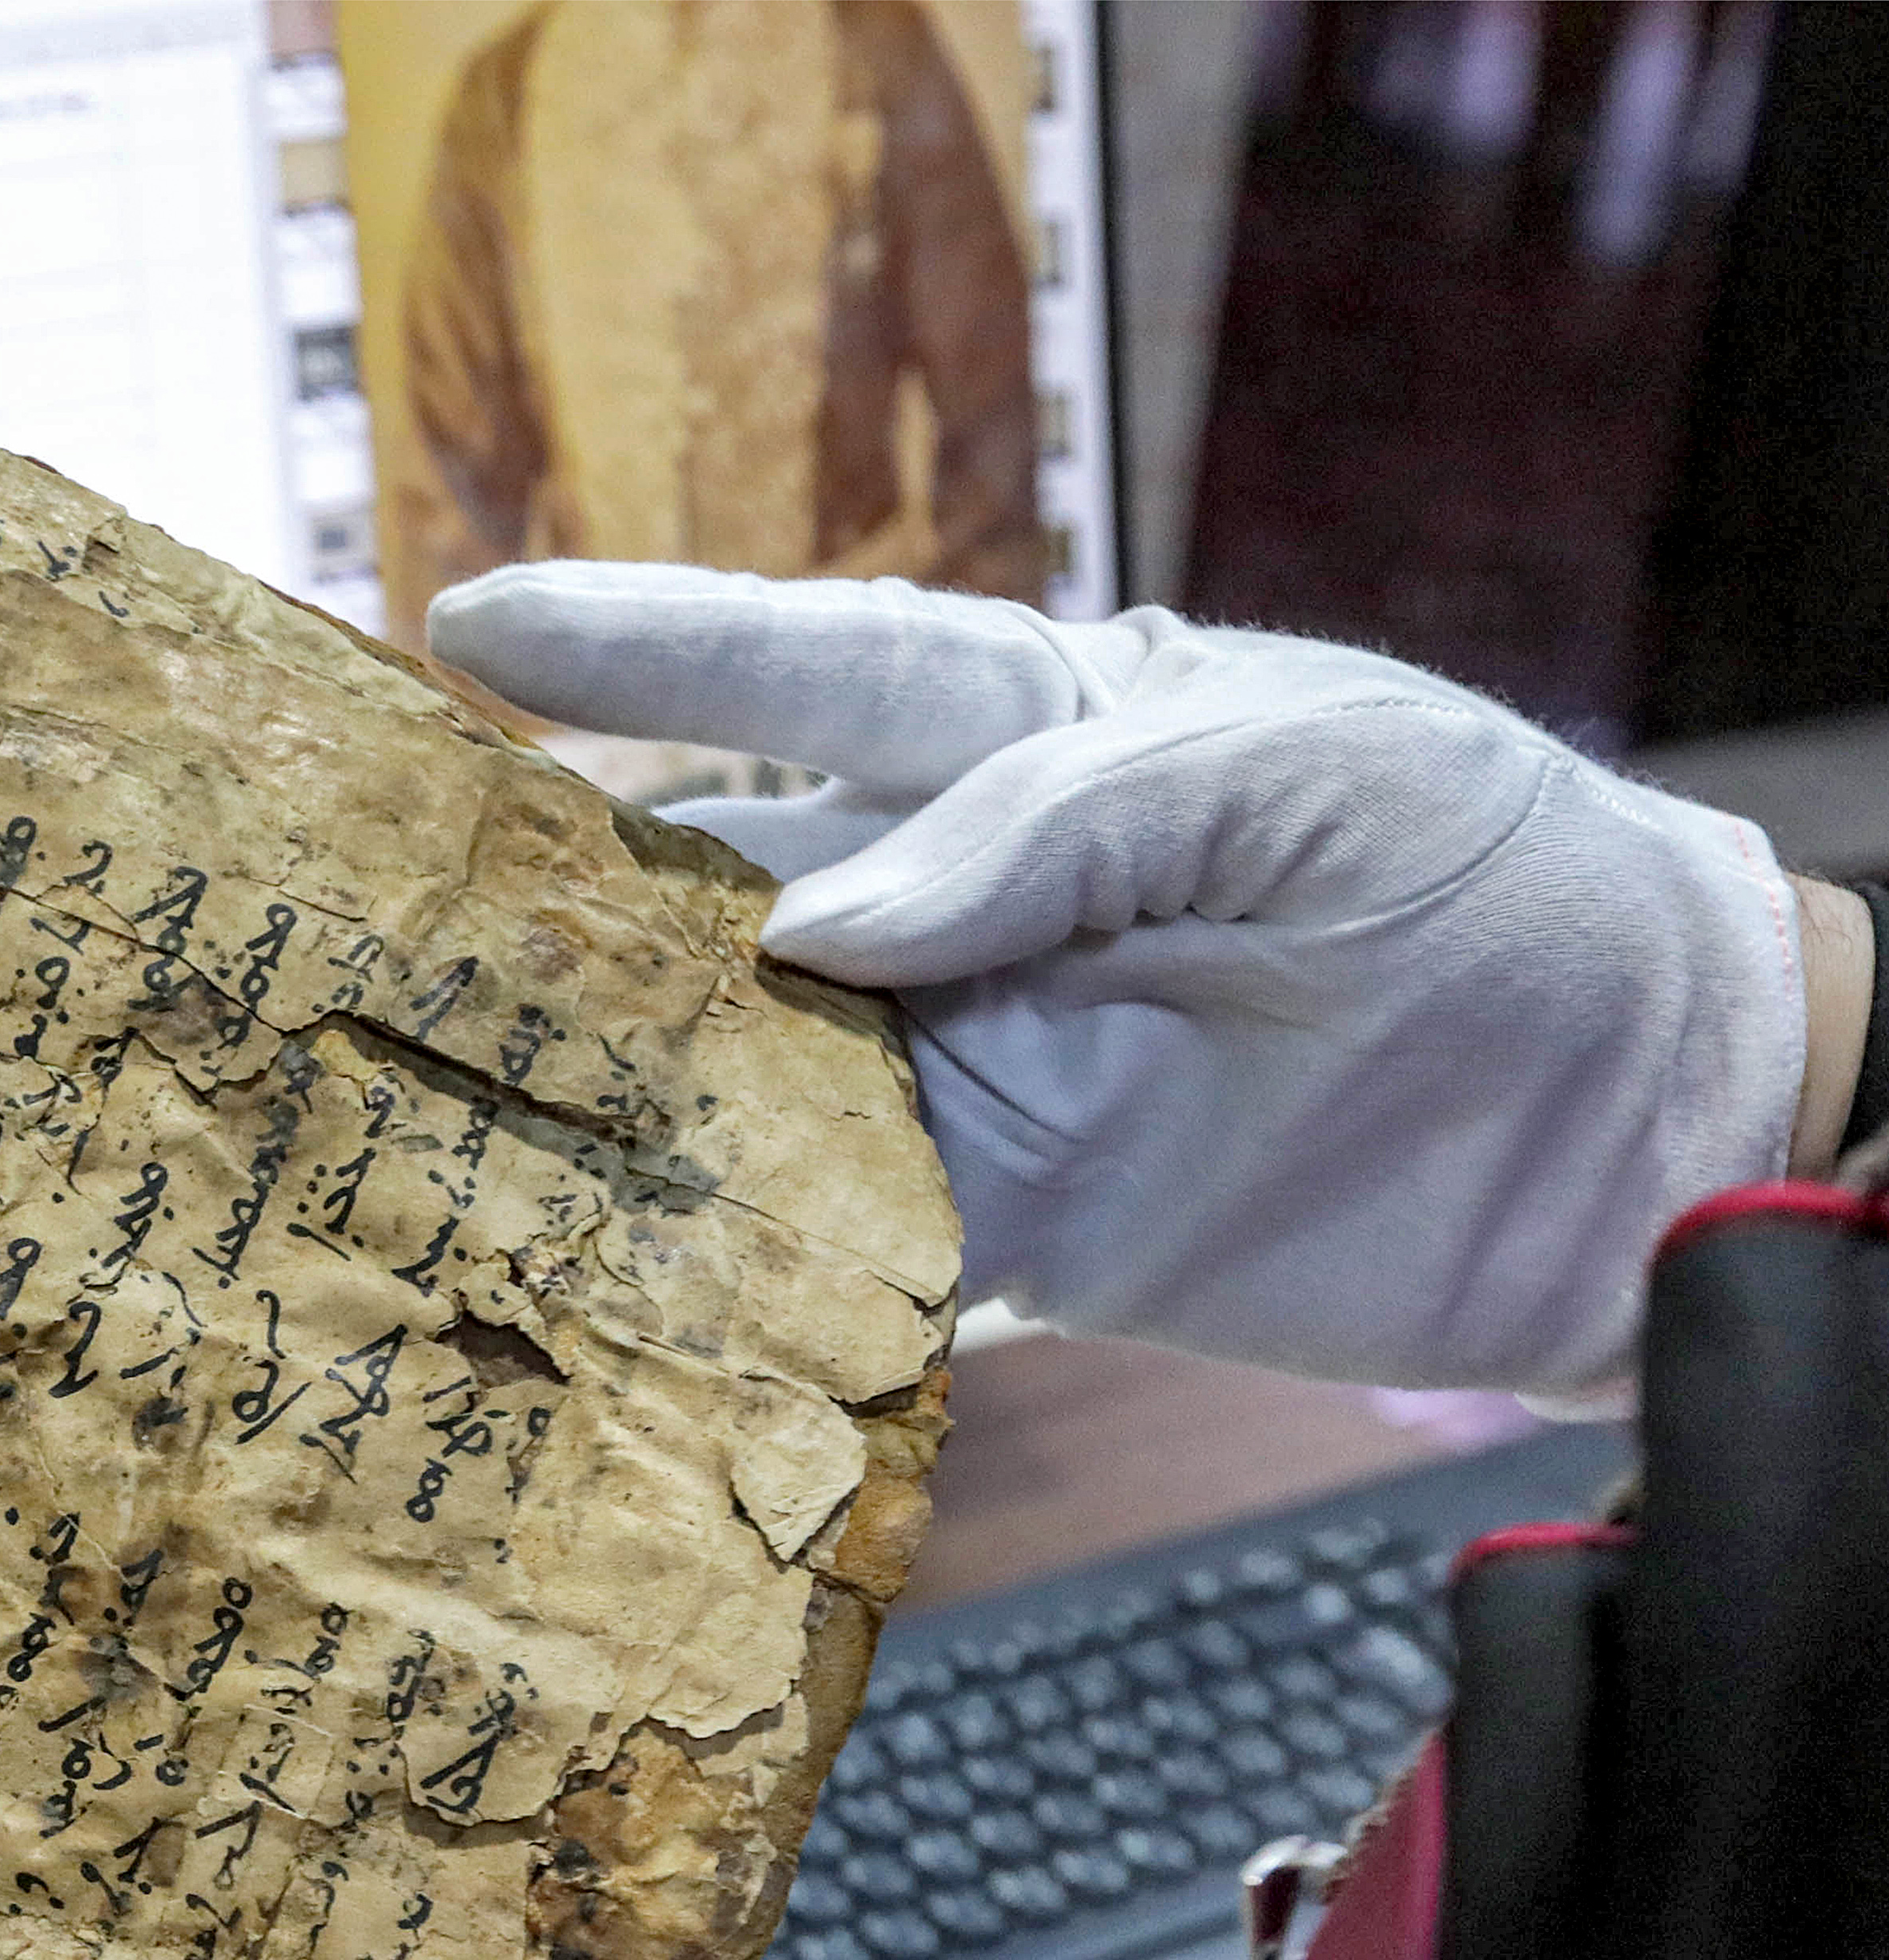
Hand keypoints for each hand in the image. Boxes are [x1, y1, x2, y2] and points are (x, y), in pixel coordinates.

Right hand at [426, 562, 1826, 1399]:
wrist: (1640, 1121)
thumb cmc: (1492, 877)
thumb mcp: (1302, 779)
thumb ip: (1061, 829)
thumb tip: (820, 929)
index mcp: (1033, 732)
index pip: (807, 668)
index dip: (640, 650)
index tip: (468, 628)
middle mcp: (967, 898)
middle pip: (722, 879)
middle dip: (561, 888)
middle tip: (390, 893)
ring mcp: (978, 1064)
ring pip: (748, 1068)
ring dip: (617, 1086)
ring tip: (450, 1091)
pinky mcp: (1012, 1224)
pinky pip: (834, 1236)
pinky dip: (733, 1253)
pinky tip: (616, 1260)